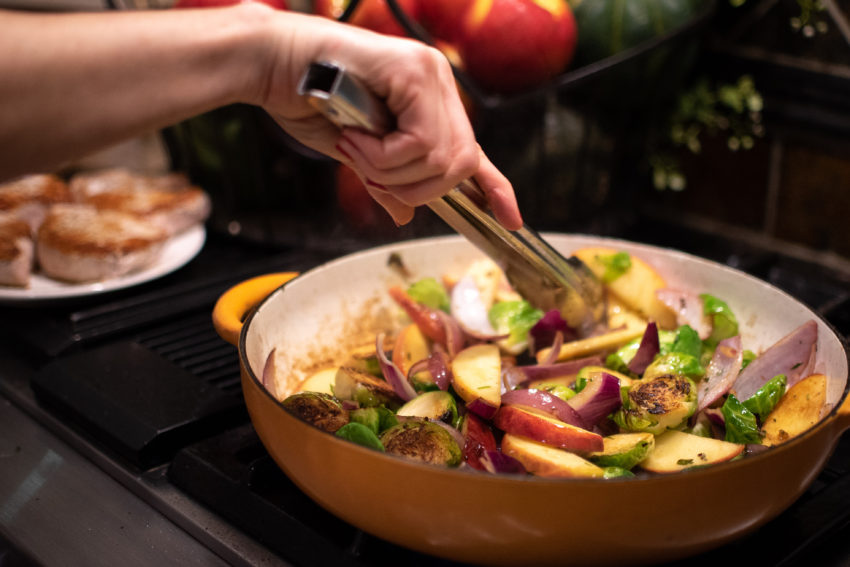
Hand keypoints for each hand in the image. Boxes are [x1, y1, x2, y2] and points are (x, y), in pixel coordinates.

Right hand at [255, 12, 521, 229]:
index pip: (475, 152)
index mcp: (430, 100)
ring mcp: (428, 74)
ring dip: (393, 171)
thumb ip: (385, 180)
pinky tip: (355, 139)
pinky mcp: (411, 71)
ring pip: (440, 157)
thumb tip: (404, 215)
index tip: (511, 220)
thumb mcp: (356, 154)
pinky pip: (418, 142)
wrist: (271, 65)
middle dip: (418, 187)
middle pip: (461, 163)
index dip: (495, 188)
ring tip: (356, 150)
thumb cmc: (308, 101)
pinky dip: (384, 157)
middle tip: (373, 176)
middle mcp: (438, 83)